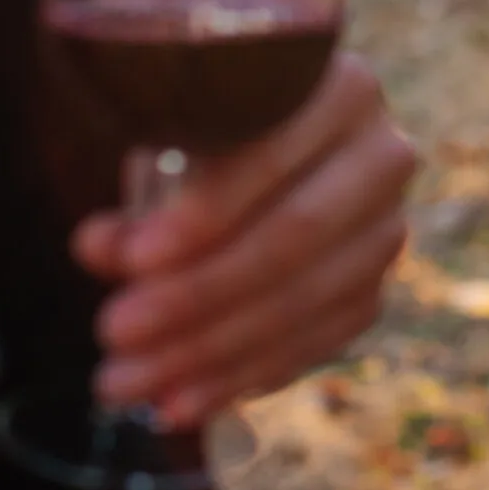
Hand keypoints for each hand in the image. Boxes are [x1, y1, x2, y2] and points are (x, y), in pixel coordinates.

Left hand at [70, 55, 417, 429]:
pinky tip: (178, 401)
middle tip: (114, 329)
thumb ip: (141, 196)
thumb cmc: (210, 140)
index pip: (275, 151)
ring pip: (307, 298)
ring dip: (209, 351)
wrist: (272, 159)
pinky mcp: (374, 288)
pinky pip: (316, 343)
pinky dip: (242, 377)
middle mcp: (383, 153)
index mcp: (339, 88)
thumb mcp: (174, 145)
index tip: (134, 258)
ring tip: (123, 381)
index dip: (207, 209)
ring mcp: (388, 226)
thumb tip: (99, 245)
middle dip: (199, 292)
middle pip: (297, 233)